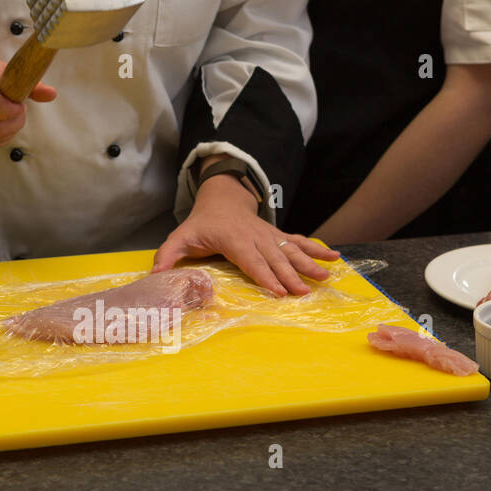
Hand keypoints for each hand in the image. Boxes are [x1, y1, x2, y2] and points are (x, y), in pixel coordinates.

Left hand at [153, 174, 339, 295]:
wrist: (222, 199)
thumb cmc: (201, 224)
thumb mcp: (181, 237)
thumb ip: (168, 255)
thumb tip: (154, 275)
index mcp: (233, 238)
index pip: (250, 259)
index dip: (264, 274)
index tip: (279, 290)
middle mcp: (256, 236)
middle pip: (275, 258)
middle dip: (291, 275)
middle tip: (304, 292)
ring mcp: (270, 235)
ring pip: (292, 250)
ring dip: (310, 264)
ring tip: (326, 277)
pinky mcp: (279, 236)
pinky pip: (301, 242)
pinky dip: (318, 249)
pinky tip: (335, 258)